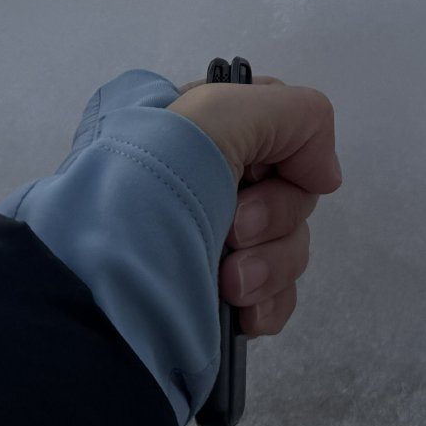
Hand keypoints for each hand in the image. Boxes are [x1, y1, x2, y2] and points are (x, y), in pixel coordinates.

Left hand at [168, 76, 341, 337]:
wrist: (100, 292)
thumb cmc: (151, 188)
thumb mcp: (219, 113)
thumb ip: (298, 115)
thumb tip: (325, 175)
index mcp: (199, 131)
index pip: (280, 126)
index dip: (291, 148)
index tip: (275, 170)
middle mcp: (209, 182)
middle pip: (293, 190)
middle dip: (276, 215)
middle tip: (236, 228)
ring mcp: (213, 243)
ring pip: (290, 245)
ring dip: (270, 264)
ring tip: (229, 282)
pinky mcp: (217, 298)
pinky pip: (277, 295)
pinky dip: (269, 303)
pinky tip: (243, 312)